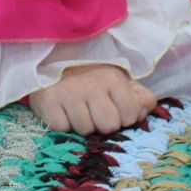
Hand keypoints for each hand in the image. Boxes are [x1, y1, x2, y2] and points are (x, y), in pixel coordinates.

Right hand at [26, 63, 156, 133]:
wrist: (53, 60)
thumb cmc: (91, 78)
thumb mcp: (120, 82)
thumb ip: (140, 97)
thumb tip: (143, 113)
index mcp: (114, 78)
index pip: (130, 115)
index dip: (123, 118)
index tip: (113, 108)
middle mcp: (92, 84)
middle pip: (108, 126)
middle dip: (102, 124)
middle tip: (93, 111)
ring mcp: (68, 92)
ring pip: (85, 130)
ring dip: (81, 125)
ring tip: (76, 109)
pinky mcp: (47, 101)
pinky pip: (62, 128)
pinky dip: (62, 124)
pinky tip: (62, 110)